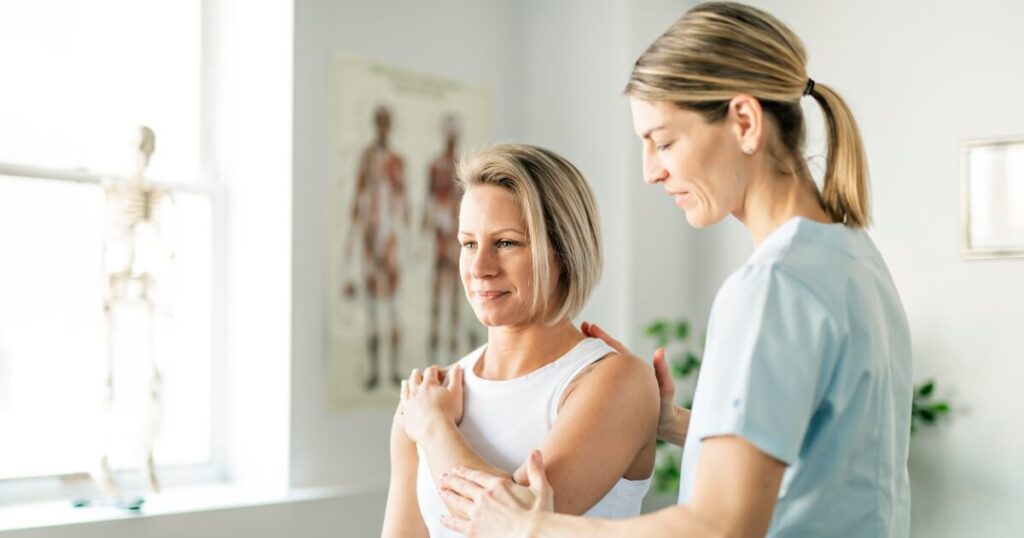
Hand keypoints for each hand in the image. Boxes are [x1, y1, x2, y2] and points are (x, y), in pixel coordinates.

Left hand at [399, 365, 463, 442]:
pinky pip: (401, 415)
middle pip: (414, 379)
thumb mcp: (456, 392)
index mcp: (428, 385)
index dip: (434, 370)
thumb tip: (457, 366)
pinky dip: (400, 412)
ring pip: (405, 393)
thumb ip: (456, 378)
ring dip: (405, 387)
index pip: (430, 372)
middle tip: (416, 372)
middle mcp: (415, 393)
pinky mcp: (406, 420)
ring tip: (405, 383)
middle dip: (416, 375)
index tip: (436, 370)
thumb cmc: (448, 412)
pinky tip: (400, 412)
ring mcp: (409, 406)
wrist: (435, 431)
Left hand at [439, 450, 552, 536]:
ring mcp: (477, 513)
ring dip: (448, 495)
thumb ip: (536, 469)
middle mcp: (484, 496)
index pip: (477, 475)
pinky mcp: (474, 530)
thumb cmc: (539, 514)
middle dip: (452, 480)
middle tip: (442, 476)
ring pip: (458, 501)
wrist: (532, 534)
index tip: (457, 469)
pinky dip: (448, 520)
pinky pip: (456, 523)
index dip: (466, 472)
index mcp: (498, 485)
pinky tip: (442, 518)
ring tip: (441, 491)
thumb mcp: (541, 488)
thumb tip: (536, 452)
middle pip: (464, 485)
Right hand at [581, 321, 682, 443]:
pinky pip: (600, 380)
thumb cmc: (666, 407)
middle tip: (582, 327)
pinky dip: (590, 372)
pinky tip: (578, 372)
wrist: (665, 425)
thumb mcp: (666, 388)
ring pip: (601, 366)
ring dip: (589, 355)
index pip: (615, 349)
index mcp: (632, 368)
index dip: (603, 337)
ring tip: (576, 344)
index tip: (590, 327)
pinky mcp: (614, 394)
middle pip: (606, 352)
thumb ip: (663, 371)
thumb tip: (660, 351)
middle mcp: (624, 374)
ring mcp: (619, 384)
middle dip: (594, 339)